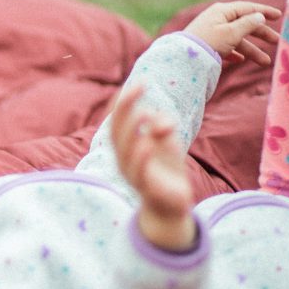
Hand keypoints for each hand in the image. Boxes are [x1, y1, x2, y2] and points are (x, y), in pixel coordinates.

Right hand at [111, 84, 196, 252]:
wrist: (171, 204)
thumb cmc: (165, 168)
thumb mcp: (167, 142)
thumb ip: (162, 126)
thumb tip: (159, 122)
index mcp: (126, 145)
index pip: (118, 120)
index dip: (123, 102)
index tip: (139, 83)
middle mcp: (123, 158)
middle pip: (117, 131)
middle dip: (125, 108)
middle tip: (138, 88)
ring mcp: (132, 173)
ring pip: (125, 151)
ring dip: (133, 131)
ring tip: (144, 113)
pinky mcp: (146, 188)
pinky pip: (139, 173)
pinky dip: (141, 158)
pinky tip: (147, 143)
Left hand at [183, 0, 279, 65]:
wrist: (183, 59)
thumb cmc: (209, 42)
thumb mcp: (232, 32)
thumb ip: (248, 24)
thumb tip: (259, 16)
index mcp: (223, 11)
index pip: (248, 8)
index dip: (264, 12)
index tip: (280, 16)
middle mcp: (217, 19)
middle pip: (244, 24)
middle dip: (261, 33)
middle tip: (277, 41)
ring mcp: (212, 32)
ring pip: (237, 39)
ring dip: (252, 50)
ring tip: (265, 62)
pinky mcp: (207, 45)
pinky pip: (225, 48)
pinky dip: (234, 53)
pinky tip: (241, 61)